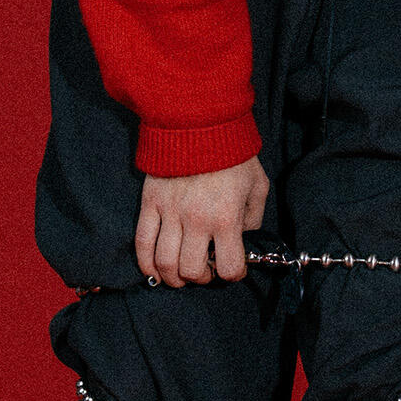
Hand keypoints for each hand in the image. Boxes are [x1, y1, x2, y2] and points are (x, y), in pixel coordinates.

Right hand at [135, 155, 269, 286]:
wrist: (200, 122)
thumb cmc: (233, 154)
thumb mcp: (257, 186)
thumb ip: (253, 217)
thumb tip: (242, 239)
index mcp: (226, 218)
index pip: (229, 267)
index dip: (234, 274)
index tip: (233, 268)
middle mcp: (196, 220)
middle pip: (191, 271)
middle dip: (201, 278)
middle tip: (205, 270)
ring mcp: (170, 212)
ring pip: (164, 263)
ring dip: (173, 277)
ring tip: (181, 275)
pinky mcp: (150, 203)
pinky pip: (142, 242)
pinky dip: (146, 264)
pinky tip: (154, 272)